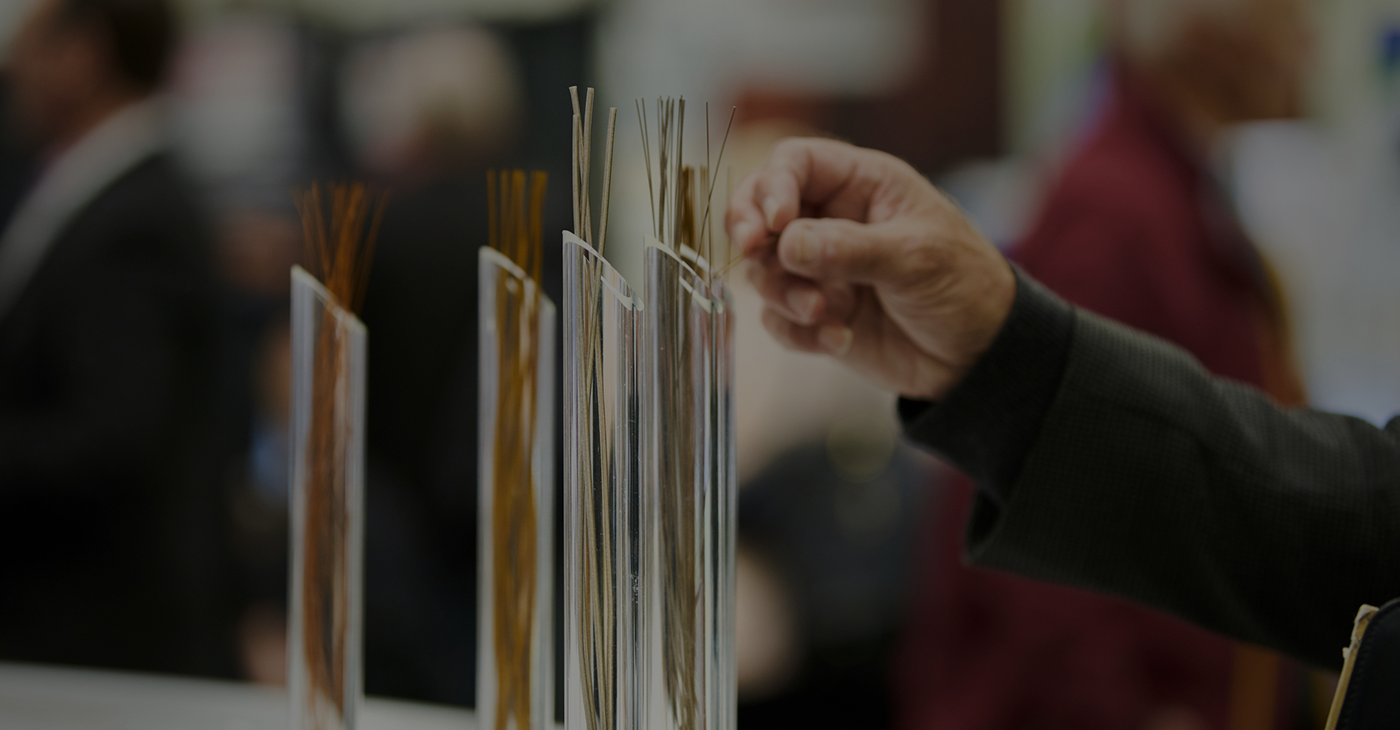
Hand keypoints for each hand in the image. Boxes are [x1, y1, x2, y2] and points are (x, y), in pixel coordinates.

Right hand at [725, 138, 1014, 399]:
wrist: (979, 356)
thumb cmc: (964, 286)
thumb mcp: (915, 259)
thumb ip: (850, 249)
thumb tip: (786, 241)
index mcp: (862, 184)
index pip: (795, 163)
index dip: (772, 186)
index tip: (772, 224)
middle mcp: (832, 220)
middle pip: (759, 210)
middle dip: (750, 234)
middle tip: (753, 253)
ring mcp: (820, 268)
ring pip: (763, 270)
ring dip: (782, 294)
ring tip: (821, 313)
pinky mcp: (816, 312)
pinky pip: (779, 319)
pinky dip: (798, 332)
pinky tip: (839, 339)